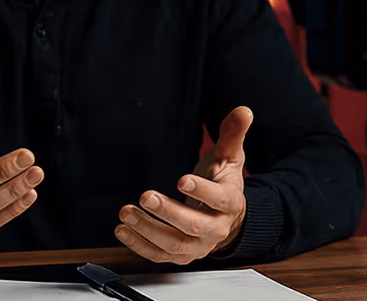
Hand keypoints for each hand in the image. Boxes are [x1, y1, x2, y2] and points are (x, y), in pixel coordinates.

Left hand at [116, 106, 252, 264]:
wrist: (225, 217)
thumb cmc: (223, 182)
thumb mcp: (229, 156)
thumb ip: (233, 134)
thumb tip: (243, 111)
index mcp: (230, 202)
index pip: (219, 199)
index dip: (201, 191)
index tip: (181, 180)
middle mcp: (216, 229)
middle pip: (192, 225)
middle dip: (167, 211)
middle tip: (145, 196)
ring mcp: (198, 245)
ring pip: (173, 243)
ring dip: (147, 229)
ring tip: (126, 211)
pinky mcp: (181, 255)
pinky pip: (159, 255)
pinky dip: (139, 245)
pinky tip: (123, 230)